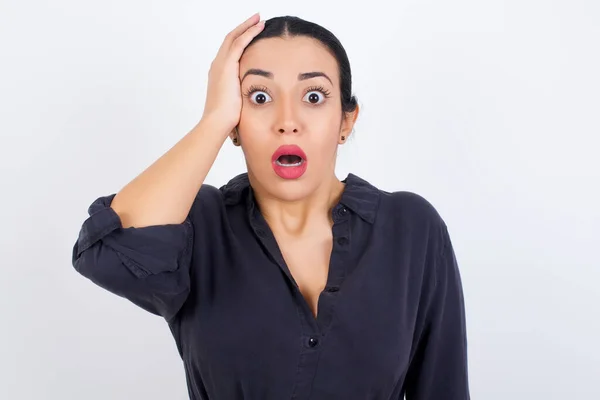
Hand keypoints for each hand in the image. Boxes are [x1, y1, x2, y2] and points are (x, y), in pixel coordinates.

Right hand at [201, 13, 264, 135]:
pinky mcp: (227, 66)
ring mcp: (220, 64)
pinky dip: (249, 32)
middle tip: (256, 19)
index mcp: (218, 73)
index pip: (229, 50)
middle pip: (230, 39)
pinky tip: (259, 27)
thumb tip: (251, 100)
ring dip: (247, 26)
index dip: (240, 40)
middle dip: (243, 28)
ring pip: (234, 37)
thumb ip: (241, 95)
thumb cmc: (226, 118)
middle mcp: (217, 65)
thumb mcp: (235, 102)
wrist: (217, 122)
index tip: (251, 33)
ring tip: (259, 19)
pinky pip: (239, 43)